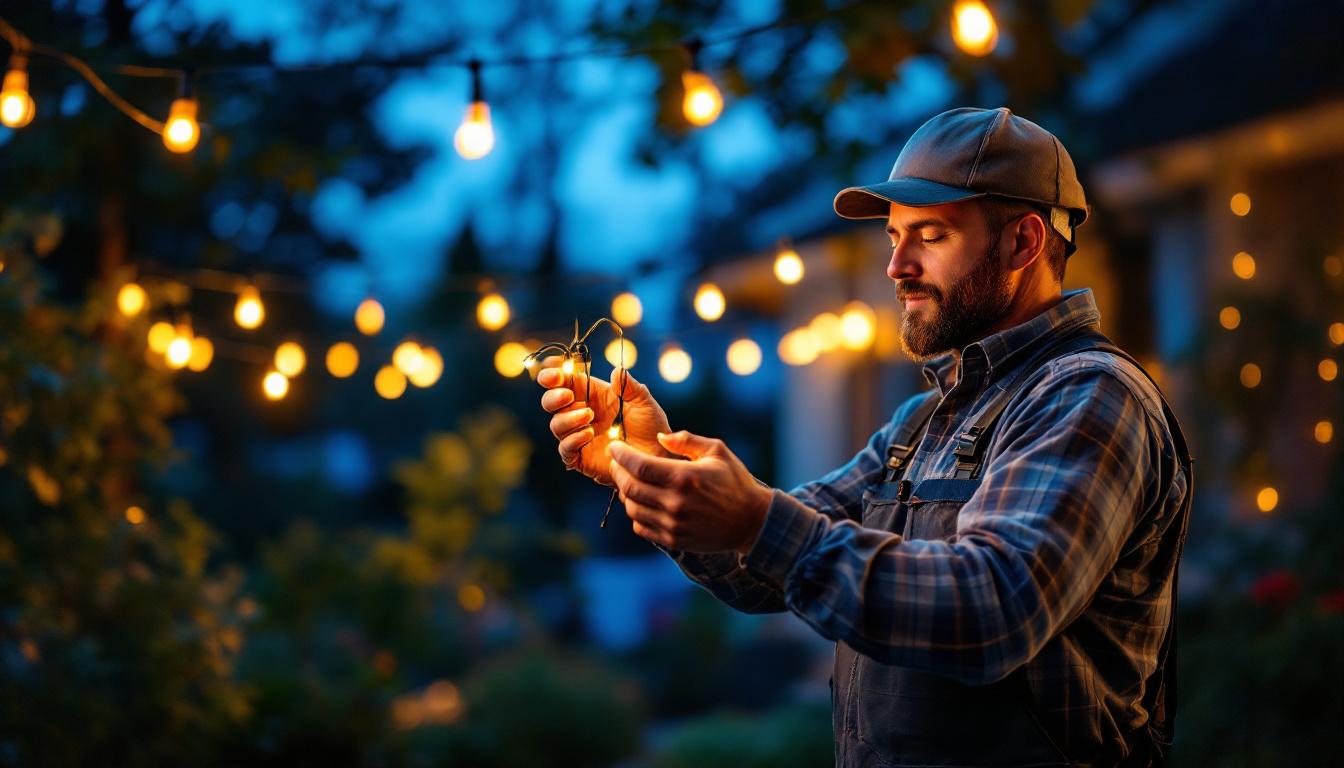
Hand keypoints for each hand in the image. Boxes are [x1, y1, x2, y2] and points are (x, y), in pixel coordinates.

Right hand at [536, 362, 672, 485]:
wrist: (656, 457)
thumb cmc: (650, 427)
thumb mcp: (644, 403)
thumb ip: (629, 386)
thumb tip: (617, 370)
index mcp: (593, 396)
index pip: (565, 381)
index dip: (554, 375)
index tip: (555, 372)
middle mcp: (581, 414)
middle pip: (551, 402)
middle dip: (554, 396)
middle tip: (568, 395)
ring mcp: (579, 436)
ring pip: (556, 424)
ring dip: (568, 418)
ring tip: (589, 416)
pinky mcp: (581, 457)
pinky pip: (565, 448)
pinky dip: (572, 439)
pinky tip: (588, 434)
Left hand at [608, 430, 773, 553]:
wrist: (751, 521)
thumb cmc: (734, 481)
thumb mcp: (717, 451)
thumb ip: (687, 440)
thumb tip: (659, 437)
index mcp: (684, 477)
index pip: (639, 465)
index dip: (621, 455)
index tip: (614, 447)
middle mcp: (676, 503)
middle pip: (630, 487)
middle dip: (618, 472)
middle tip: (617, 463)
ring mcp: (673, 524)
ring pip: (632, 508)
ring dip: (625, 493)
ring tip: (629, 482)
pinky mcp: (673, 540)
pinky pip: (641, 527)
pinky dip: (636, 514)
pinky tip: (642, 502)